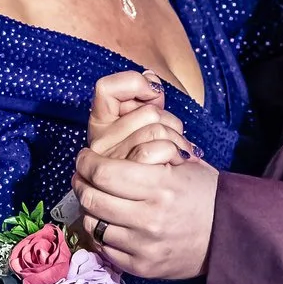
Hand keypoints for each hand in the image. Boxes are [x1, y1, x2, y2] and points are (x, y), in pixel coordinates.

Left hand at [76, 142, 218, 279]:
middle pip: (93, 199)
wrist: (230, 236)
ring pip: (94, 225)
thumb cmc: (206, 194)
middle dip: (81, 184)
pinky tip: (109, 223)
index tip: (86, 158)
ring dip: (90, 210)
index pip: (104, 173)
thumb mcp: (186, 165)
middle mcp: (150, 218)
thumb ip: (150, 155)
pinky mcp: (142, 267)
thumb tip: (112, 148)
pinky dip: (102, 234)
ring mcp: (144, 246)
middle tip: (82, 177)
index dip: (87, 163)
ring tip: (96, 200)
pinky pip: (105, 249)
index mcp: (161, 186)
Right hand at [77, 66, 187, 186]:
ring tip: (181, 154)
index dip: (132, 84)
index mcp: (101, 124)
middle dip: (170, 121)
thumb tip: (150, 76)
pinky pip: (156, 151)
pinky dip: (178, 152)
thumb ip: (148, 101)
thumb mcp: (147, 129)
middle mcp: (100, 143)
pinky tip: (182, 161)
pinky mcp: (127, 180)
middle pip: (146, 112)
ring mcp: (112, 162)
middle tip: (175, 138)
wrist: (164, 206)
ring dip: (178, 139)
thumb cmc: (155, 166)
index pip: (107, 88)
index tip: (153, 92)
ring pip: (155, 129)